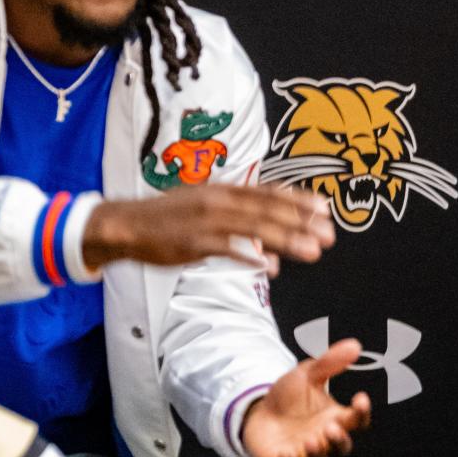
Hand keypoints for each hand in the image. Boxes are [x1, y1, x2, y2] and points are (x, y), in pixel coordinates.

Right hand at [81, 184, 333, 271]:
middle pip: (267, 210)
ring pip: (254, 228)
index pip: (267, 192)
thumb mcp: (203, 206)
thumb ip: (235, 220)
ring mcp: (206, 221)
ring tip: (312, 251)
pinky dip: (248, 255)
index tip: (324, 207)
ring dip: (286, 239)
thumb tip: (267, 244)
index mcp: (222, 190)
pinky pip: (226, 249)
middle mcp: (218, 201)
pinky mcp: (192, 242)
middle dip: (301, 222)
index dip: (297, 199)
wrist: (127, 224)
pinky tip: (269, 265)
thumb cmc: (167, 218)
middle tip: (330, 234)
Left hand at [240, 340, 370, 456]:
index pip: (357, 420)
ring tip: (311, 441)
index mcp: (336, 418)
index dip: (362, 412)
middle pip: (342, 447)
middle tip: (331, 427)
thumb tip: (355, 345)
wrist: (258, 411)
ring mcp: (307, 454)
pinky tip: (286, 454)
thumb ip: (329, 363)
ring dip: (318, 454)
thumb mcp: (307, 374)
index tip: (360, 398)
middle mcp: (325, 439)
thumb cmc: (289, 397)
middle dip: (340, 439)